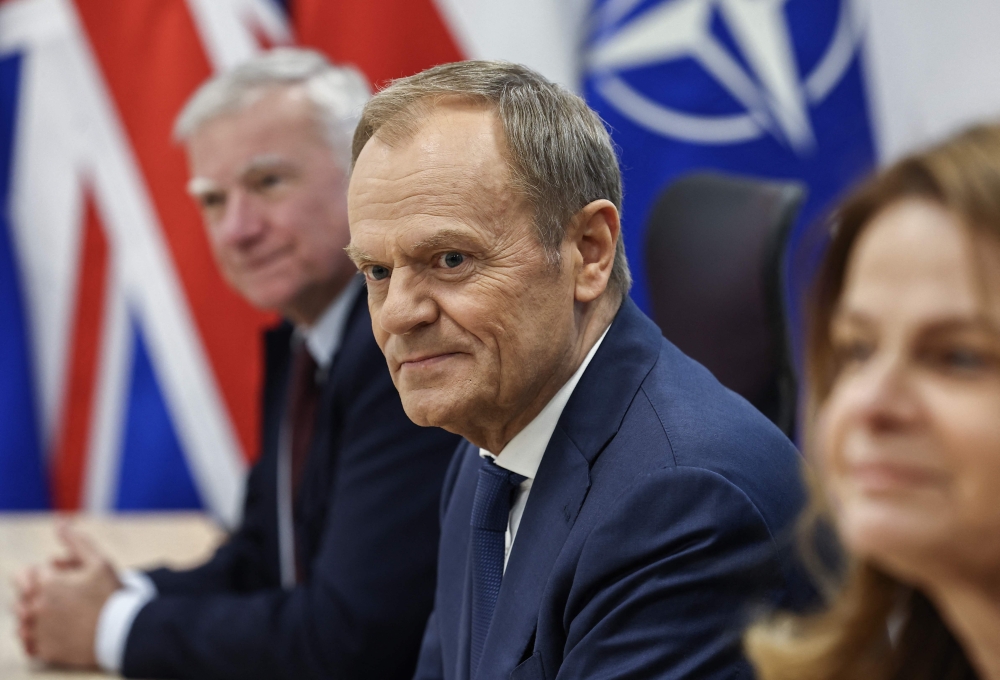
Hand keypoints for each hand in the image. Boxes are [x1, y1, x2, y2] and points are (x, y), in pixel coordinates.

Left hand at [15, 522, 120, 668]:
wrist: (123, 633)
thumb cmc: (111, 595)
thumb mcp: (98, 562)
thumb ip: (75, 541)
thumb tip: (59, 521)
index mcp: (47, 583)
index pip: (27, 573)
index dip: (45, 573)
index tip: (63, 578)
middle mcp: (36, 607)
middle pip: (21, 596)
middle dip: (38, 593)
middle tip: (66, 596)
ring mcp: (38, 631)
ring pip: (22, 619)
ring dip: (35, 614)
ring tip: (63, 614)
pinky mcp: (43, 650)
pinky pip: (28, 642)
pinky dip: (37, 636)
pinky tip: (57, 631)